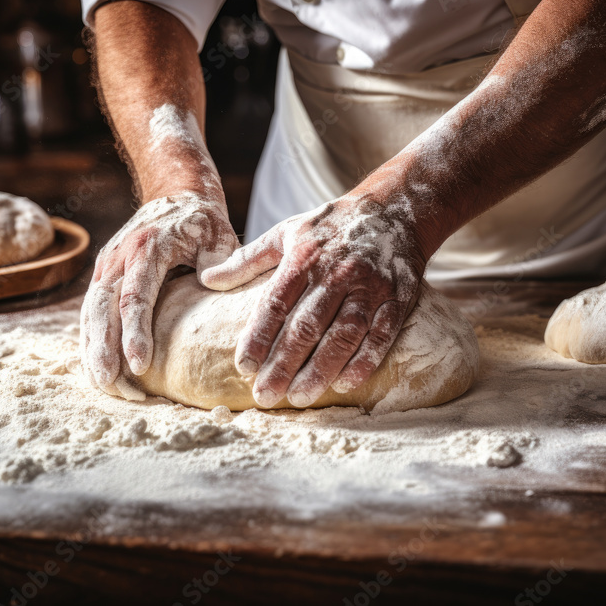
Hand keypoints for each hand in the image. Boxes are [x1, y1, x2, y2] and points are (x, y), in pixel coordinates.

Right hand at [80, 191, 238, 398]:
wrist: (175, 197)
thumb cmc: (202, 223)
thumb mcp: (217, 234)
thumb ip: (217, 258)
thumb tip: (210, 283)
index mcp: (147, 247)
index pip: (136, 296)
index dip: (135, 332)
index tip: (141, 364)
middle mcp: (119, 257)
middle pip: (103, 308)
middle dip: (104, 348)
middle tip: (111, 383)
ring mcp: (106, 267)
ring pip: (90, 313)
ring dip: (93, 349)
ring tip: (105, 384)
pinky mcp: (103, 277)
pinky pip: (90, 313)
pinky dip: (91, 341)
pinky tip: (98, 368)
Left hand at [200, 194, 425, 407]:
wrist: (394, 209)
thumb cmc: (331, 226)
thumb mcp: (286, 232)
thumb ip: (247, 259)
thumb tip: (207, 280)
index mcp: (304, 257)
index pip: (276, 302)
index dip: (259, 336)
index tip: (244, 366)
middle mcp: (336, 272)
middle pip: (307, 325)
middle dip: (284, 363)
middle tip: (266, 395)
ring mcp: (370, 286)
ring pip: (344, 333)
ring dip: (321, 368)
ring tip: (300, 397)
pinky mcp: (398, 297)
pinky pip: (382, 333)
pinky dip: (365, 359)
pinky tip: (346, 382)